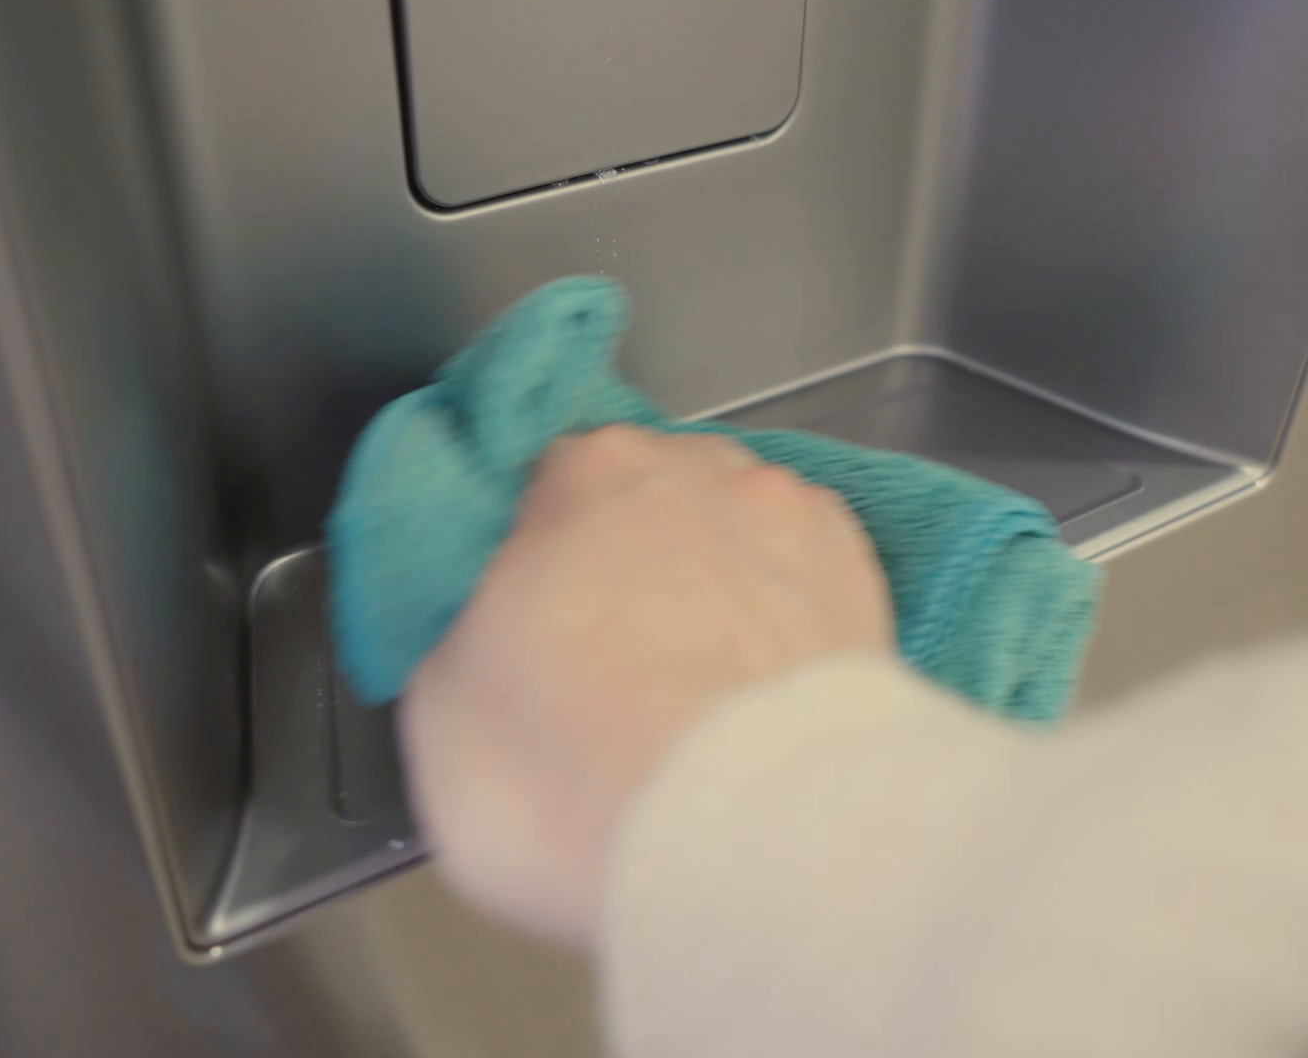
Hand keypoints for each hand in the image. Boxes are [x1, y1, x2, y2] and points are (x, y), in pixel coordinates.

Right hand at [402, 424, 893, 947]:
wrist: (750, 836)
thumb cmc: (581, 771)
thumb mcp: (440, 714)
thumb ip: (460, 640)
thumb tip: (483, 640)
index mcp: (577, 476)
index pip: (541, 490)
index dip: (535, 567)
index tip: (532, 631)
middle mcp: (694, 470)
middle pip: (649, 506)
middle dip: (633, 571)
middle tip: (612, 675)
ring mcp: (792, 521)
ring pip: (738, 542)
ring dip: (720, 595)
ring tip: (703, 702)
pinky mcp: (868, 587)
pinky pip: (810, 589)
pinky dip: (790, 628)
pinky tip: (768, 700)